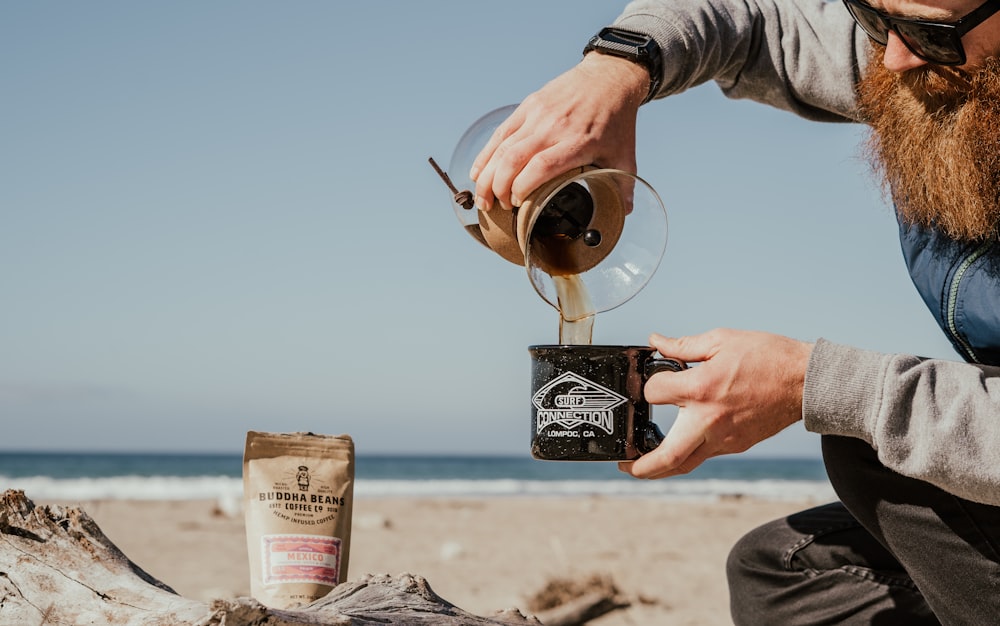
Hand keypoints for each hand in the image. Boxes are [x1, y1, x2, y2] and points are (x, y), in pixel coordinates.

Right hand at [469, 52, 648, 210]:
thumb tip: (626, 213)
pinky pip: (501, 133)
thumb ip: (625, 186)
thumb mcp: (625, 155)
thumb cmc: (617, 120)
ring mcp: (537, 115)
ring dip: (486, 175)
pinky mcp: (528, 106)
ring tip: (482, 197)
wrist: (609, 77)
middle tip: (496, 208)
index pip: (541, 167)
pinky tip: (477, 172)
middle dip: (498, 188)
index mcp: (578, 143)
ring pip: (502, 148)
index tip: (517, 204)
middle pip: (514, 160)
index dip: (523, 188)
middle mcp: (553, 128)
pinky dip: (485, 155)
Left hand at [619, 329, 813, 479]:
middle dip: (640, 467)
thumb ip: (683, 345)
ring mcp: (724, 438)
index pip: (655, 394)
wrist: (807, 382)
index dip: (648, 386)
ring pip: (686, 464)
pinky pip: (705, 454)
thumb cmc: (768, 358)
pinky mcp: (736, 445)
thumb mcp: (721, 340)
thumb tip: (656, 342)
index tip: (652, 380)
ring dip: (661, 468)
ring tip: (643, 464)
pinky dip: (688, 453)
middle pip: (666, 457)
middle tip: (623, 464)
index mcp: (701, 390)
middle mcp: (709, 421)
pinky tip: (679, 443)